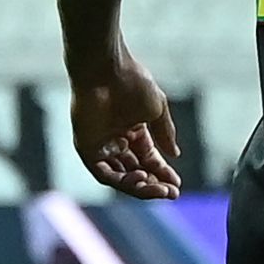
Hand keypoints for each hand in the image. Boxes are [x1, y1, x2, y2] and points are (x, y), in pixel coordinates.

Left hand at [64, 41, 180, 196]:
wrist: (106, 69)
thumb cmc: (132, 83)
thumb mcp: (157, 109)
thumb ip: (164, 133)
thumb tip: (174, 155)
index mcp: (134, 129)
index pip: (148, 159)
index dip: (162, 173)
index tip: (177, 185)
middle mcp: (116, 140)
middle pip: (136, 171)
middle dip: (154, 184)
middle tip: (171, 193)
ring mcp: (100, 145)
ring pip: (121, 176)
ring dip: (140, 186)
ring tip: (159, 189)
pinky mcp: (86, 147)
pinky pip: (103, 172)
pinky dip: (121, 179)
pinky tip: (140, 178)